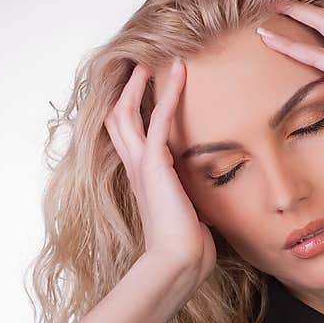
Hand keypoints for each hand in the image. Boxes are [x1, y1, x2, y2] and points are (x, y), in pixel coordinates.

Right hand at [103, 58, 216, 284]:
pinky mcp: (154, 163)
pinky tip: (180, 71)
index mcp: (142, 180)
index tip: (144, 93)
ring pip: (127, 113)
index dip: (131, 113)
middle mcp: (135, 168)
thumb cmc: (185, 247)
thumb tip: (206, 213)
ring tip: (150, 60)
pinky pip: (158, 119)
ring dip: (139, 84)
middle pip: (117, 119)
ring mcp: (141, 165)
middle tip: (138, 66)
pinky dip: (169, 92)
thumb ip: (192, 206)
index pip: (127, 138)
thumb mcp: (190, 219)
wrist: (178, 262)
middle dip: (126, 91)